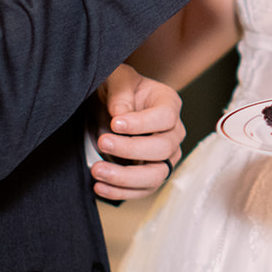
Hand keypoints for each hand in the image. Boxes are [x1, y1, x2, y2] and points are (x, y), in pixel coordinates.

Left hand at [90, 63, 184, 200]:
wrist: (110, 109)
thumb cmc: (118, 91)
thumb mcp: (116, 79)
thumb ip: (120, 92)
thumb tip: (120, 114)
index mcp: (169, 103)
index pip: (165, 117)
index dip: (141, 124)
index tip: (115, 124)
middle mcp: (174, 132)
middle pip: (163, 148)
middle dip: (130, 149)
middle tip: (102, 142)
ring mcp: (166, 157)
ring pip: (156, 175)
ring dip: (125, 178)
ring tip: (97, 170)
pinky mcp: (152, 175)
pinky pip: (143, 190)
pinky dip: (120, 192)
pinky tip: (99, 186)